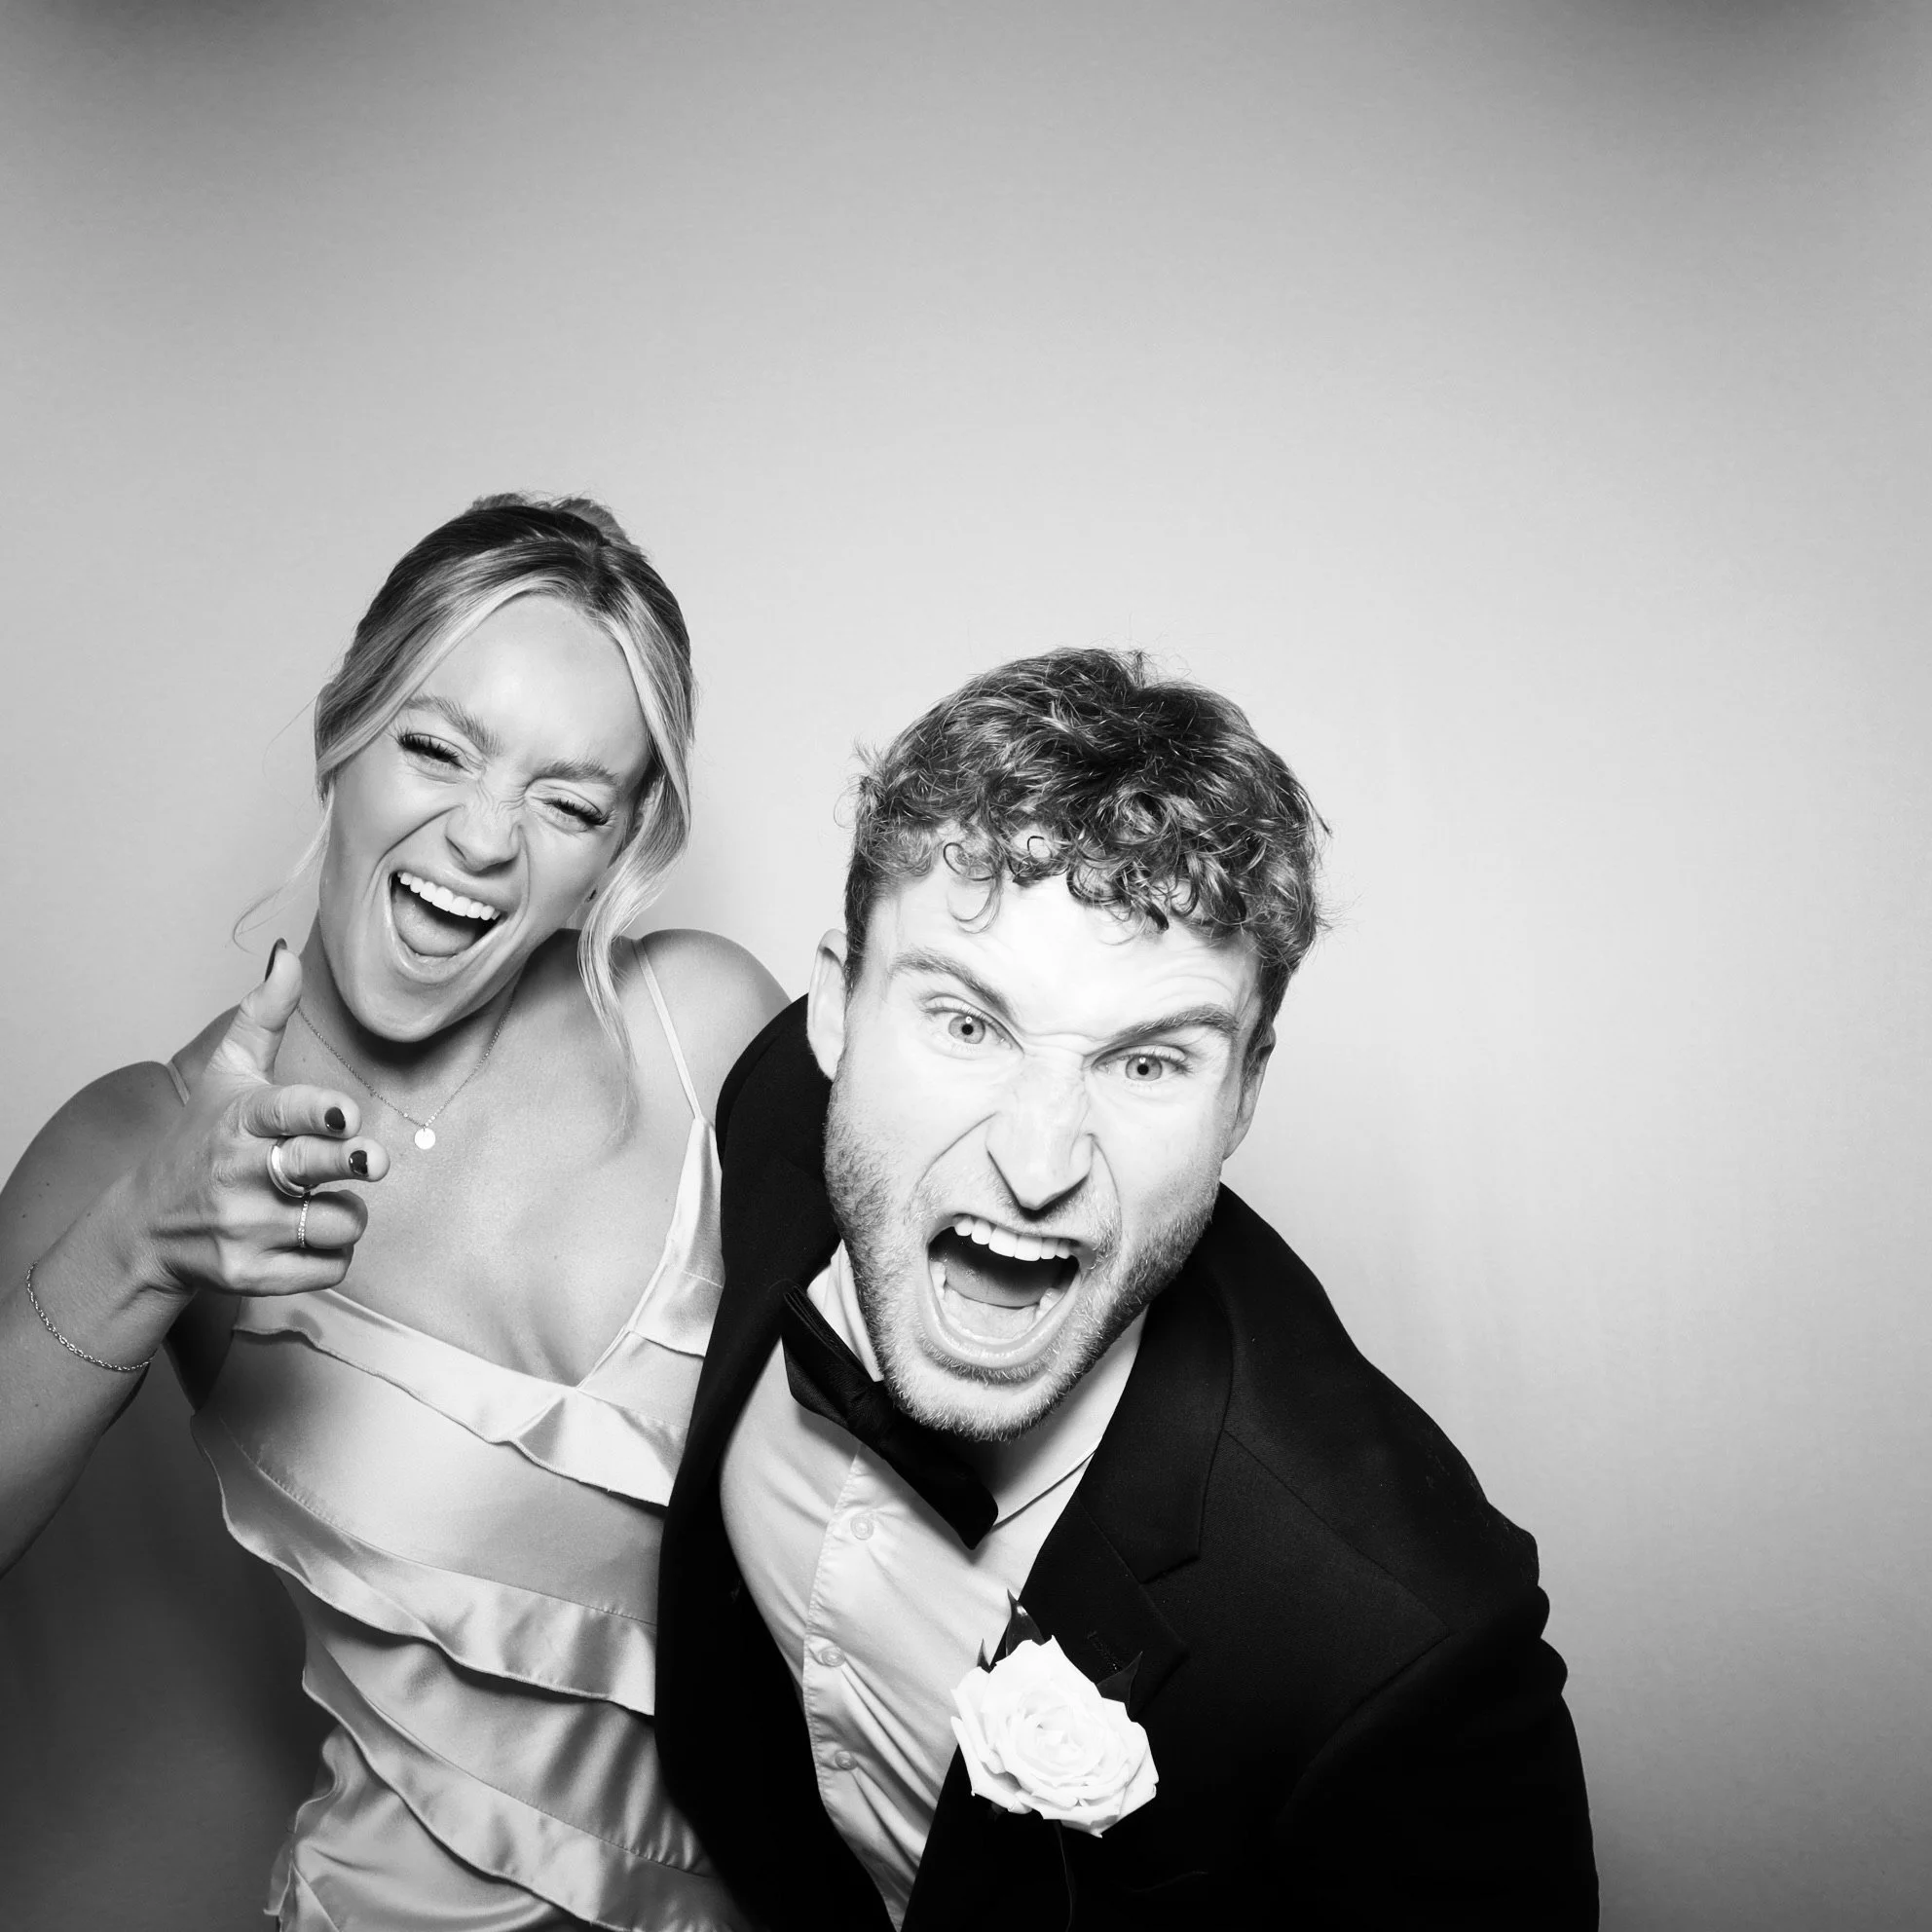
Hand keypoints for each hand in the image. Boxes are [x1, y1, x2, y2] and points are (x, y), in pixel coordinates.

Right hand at [129, 942, 391, 1298]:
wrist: (148, 1229)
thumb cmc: (202, 1141)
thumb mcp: (226, 1074)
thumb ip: (263, 1016)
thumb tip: (288, 954)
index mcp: (240, 1120)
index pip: (285, 1113)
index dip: (319, 1115)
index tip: (346, 1117)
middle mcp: (240, 1174)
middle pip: (314, 1168)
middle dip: (350, 1163)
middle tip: (372, 1161)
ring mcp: (243, 1228)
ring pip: (338, 1221)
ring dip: (347, 1212)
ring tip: (319, 1200)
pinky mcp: (250, 1275)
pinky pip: (329, 1267)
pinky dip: (333, 1255)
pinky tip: (306, 1236)